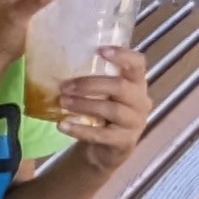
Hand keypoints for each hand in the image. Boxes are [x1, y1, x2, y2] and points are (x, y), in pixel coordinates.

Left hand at [50, 43, 150, 162]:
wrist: (107, 148)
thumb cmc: (103, 112)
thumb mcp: (102, 93)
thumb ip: (93, 77)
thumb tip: (58, 59)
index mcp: (136, 83)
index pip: (138, 64)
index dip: (123, 55)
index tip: (100, 50)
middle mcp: (141, 101)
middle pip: (120, 87)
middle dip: (90, 84)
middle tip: (65, 86)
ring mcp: (135, 123)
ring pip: (112, 110)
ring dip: (84, 105)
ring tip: (63, 102)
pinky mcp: (125, 141)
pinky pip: (101, 134)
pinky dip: (79, 130)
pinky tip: (62, 125)